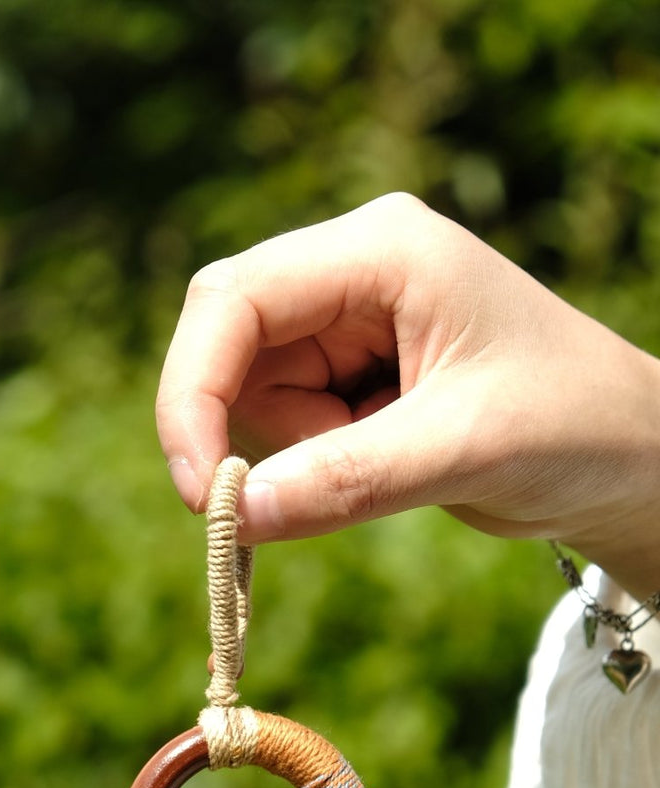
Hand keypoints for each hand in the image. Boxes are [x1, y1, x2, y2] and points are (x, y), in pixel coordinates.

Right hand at [156, 193, 659, 598]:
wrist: (628, 458)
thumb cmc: (571, 426)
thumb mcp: (462, 450)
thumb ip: (345, 479)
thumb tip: (234, 513)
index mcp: (381, 248)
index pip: (238, 299)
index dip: (196, 390)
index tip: (200, 488)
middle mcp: (352, 271)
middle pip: (225, 342)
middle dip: (229, 428)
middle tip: (243, 512)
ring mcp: (347, 322)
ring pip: (249, 395)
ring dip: (289, 453)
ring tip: (390, 466)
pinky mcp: (349, 375)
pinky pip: (283, 426)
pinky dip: (306, 468)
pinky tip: (384, 468)